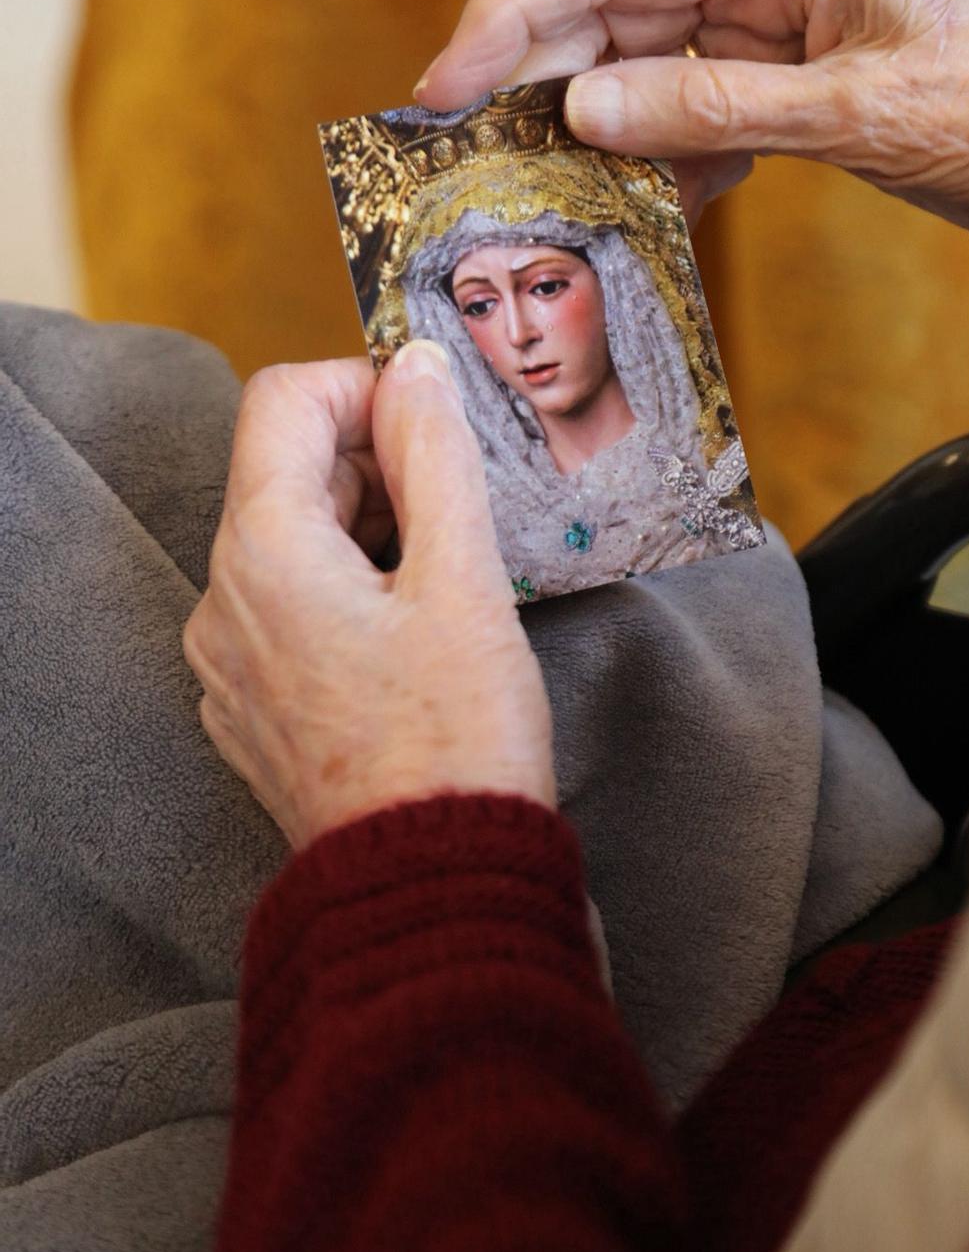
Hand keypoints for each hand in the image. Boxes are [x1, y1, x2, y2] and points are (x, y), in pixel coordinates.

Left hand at [183, 343, 554, 851]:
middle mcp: (222, 599)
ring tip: (446, 579)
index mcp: (263, 552)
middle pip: (286, 471)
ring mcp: (229, 660)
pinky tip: (413, 635)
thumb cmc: (456, 738)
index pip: (284, 399)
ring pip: (290, 541)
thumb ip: (434, 455)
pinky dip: (347, 590)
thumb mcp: (463, 579)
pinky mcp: (251, 706)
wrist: (432, 884)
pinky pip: (287, 608)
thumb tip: (414, 366)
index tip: (435, 422)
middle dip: (376, 464)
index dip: (365, 387)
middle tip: (460, 510)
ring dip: (367, 528)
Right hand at [416, 0, 968, 249]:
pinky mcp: (783, 88)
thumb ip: (713, 108)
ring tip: (526, 194)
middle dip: (529, 76)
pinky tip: (628, 215)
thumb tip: (582, 113)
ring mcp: (769, 27)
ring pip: (637, 71)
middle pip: (605, 9)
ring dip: (585, 133)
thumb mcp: (856, 111)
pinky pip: (687, 121)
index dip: (512, 17)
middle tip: (456, 151)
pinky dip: (655, 168)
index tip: (442, 83)